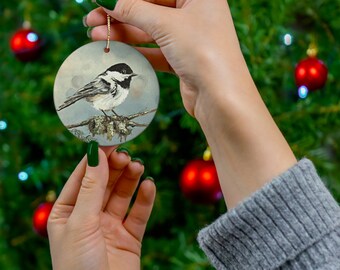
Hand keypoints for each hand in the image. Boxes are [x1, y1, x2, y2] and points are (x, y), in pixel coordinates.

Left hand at [48, 147, 155, 269]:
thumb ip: (91, 187)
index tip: (110, 140)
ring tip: (138, 166)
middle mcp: (88, 217)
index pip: (82, 177)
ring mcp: (109, 227)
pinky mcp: (129, 238)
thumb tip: (95, 153)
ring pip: (122, 195)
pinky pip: (138, 214)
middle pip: (104, 184)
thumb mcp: (81, 222)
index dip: (96, 159)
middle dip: (115, 168)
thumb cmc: (78, 267)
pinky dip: (145, 199)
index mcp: (67, 212)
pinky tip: (149, 185)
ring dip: (131, 179)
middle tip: (126, 154)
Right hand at [85, 0, 243, 116]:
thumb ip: (134, 9)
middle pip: (150, 8)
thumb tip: (108, 0)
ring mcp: (189, 37)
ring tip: (95, 36)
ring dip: (123, 33)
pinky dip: (136, 51)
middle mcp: (195, 13)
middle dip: (120, 14)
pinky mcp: (183, 59)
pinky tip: (115, 50)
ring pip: (150, 30)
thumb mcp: (166, 24)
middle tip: (91, 20)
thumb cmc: (202, 51)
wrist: (221, 97)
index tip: (101, 1)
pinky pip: (155, 50)